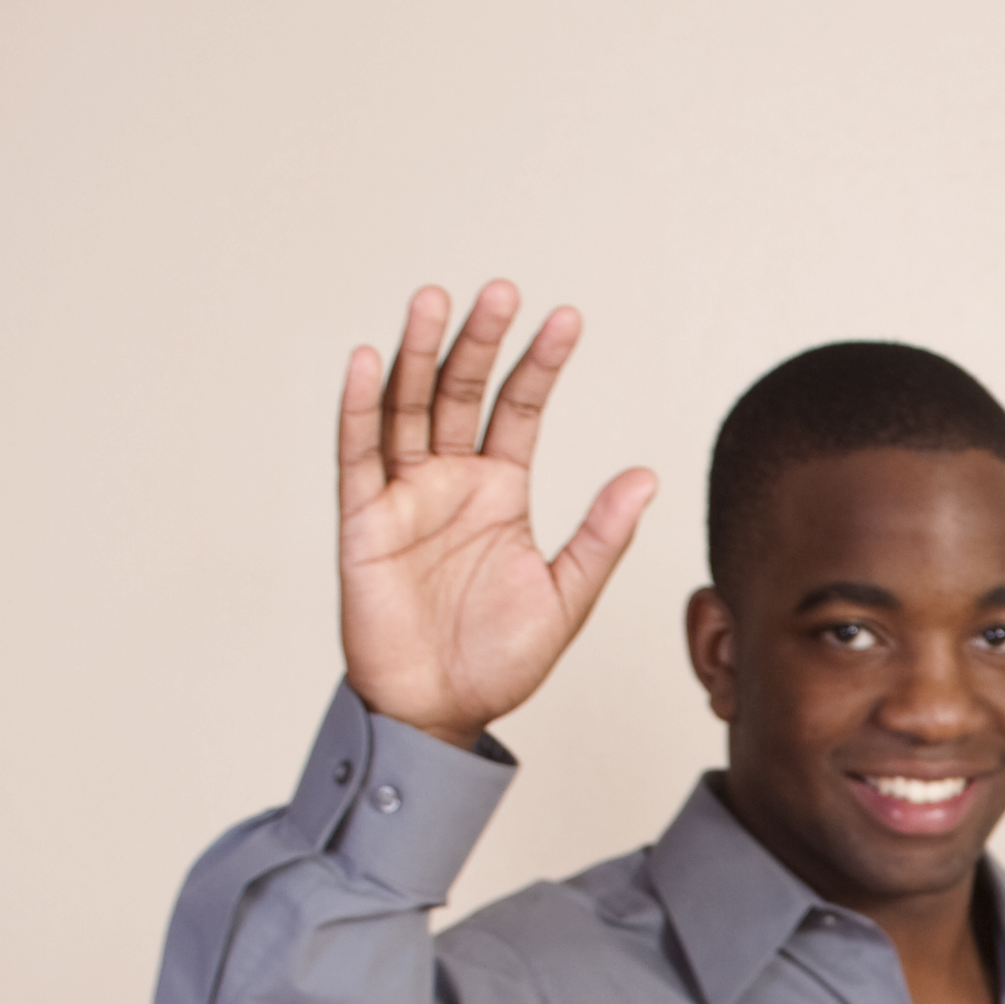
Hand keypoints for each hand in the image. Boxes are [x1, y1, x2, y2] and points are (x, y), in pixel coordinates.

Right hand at [338, 283, 658, 748]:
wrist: (440, 712)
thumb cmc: (499, 660)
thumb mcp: (566, 596)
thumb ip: (601, 536)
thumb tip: (647, 476)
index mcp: (500, 491)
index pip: (519, 408)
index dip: (540, 363)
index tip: (567, 318)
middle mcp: (450, 480)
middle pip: (461, 391)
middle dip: (481, 341)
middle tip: (502, 291)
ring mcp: (404, 495)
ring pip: (407, 406)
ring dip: (418, 352)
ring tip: (434, 299)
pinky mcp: (362, 519)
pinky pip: (357, 454)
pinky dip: (359, 406)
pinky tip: (369, 359)